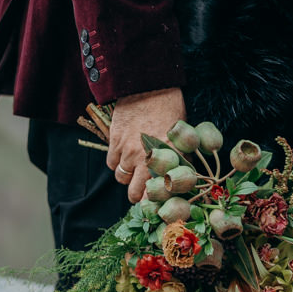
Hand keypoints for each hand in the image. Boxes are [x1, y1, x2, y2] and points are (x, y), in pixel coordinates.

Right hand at [107, 87, 186, 202]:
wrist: (150, 87)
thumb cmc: (170, 109)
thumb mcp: (181, 137)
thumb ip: (178, 159)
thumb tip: (179, 177)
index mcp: (165, 161)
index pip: (156, 194)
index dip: (153, 203)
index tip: (153, 205)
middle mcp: (145, 160)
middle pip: (134, 193)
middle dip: (137, 195)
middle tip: (139, 192)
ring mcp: (128, 151)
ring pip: (121, 178)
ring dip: (126, 177)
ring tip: (132, 170)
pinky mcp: (115, 141)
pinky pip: (111, 163)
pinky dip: (116, 162)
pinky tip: (122, 156)